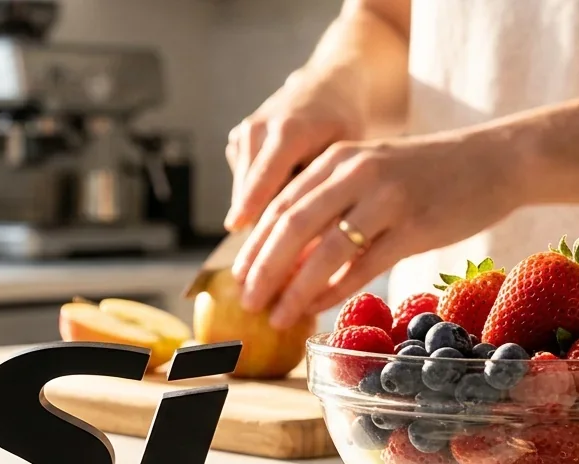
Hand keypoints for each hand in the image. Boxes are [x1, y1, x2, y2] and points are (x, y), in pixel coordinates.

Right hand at [224, 62, 372, 231]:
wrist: (323, 86)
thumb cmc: (340, 123)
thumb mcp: (343, 152)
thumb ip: (322, 186)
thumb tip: (310, 235)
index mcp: (288, 131)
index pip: (264, 178)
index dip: (250, 207)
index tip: (237, 234)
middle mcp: (257, 130)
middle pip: (250, 191)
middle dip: (258, 225)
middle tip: (273, 261)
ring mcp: (242, 135)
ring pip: (245, 190)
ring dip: (261, 213)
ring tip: (287, 229)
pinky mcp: (235, 142)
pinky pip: (245, 182)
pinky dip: (260, 197)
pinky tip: (283, 195)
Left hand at [232, 130, 525, 328]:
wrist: (495, 160)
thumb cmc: (426, 175)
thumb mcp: (371, 174)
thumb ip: (330, 204)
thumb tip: (286, 257)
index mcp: (339, 158)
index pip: (280, 206)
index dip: (254, 247)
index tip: (237, 279)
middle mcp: (357, 173)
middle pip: (292, 227)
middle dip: (263, 270)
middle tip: (247, 304)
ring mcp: (387, 199)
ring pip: (325, 251)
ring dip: (295, 289)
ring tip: (277, 316)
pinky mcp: (416, 226)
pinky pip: (364, 266)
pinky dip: (336, 290)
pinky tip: (319, 309)